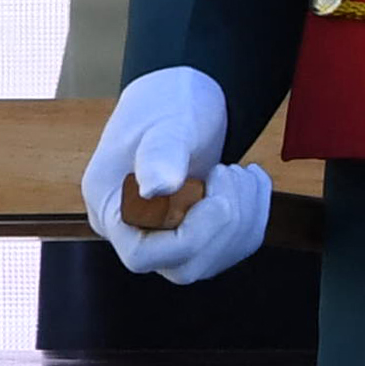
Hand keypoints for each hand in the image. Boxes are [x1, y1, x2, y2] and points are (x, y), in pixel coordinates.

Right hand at [79, 67, 271, 285]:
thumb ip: (161, 153)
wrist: (184, 98)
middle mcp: (133, 231)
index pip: (142, 254)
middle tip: (230, 172)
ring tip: (240, 170)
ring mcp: (164, 238)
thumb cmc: (167, 103)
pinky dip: (253, 215)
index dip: (188, 238)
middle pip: (182, 266)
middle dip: (222, 228)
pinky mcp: (195, 237)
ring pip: (212, 260)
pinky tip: (250, 178)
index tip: (218, 199)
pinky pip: (232, 247)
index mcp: (110, 205)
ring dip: (244, 219)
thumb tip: (155, 189)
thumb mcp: (167, 121)